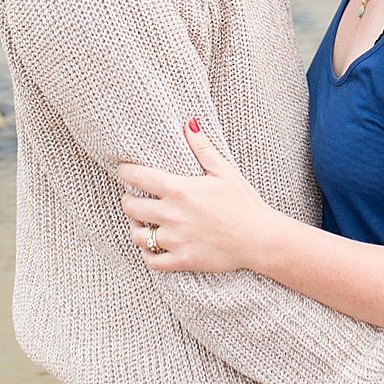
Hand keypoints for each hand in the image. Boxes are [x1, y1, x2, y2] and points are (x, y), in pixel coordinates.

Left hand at [116, 121, 276, 273]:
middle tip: (133, 198)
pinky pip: (151, 260)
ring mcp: (176, 240)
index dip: (126, 172)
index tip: (124, 170)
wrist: (260, 239)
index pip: (139, 177)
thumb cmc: (244, 202)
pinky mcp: (182, 260)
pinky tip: (153, 245)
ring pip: (137, 235)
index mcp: (181, 190)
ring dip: (136, 227)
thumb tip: (189, 123)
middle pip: (131, 207)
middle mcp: (173, 215)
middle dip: (129, 200)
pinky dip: (148, 253)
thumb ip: (202, 148)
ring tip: (142, 223)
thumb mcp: (224, 171)